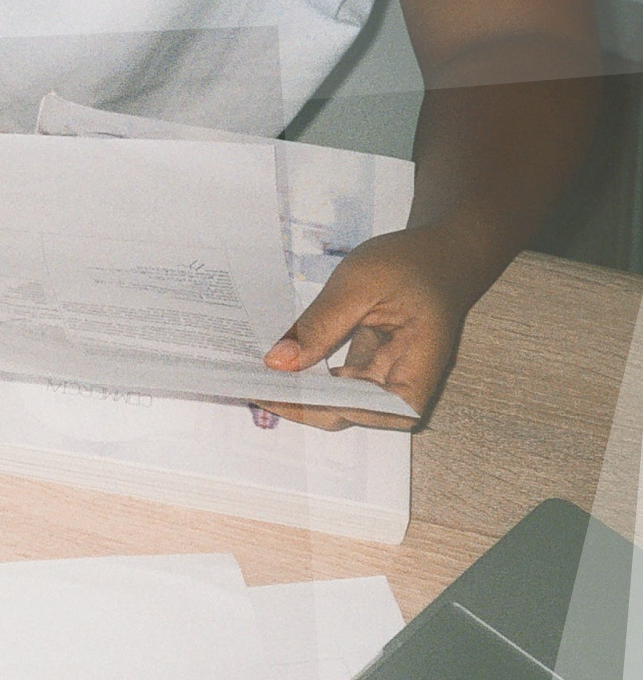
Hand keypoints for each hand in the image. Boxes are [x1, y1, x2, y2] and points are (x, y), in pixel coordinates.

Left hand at [258, 228, 471, 430]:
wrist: (443, 252)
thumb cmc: (412, 262)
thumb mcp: (361, 283)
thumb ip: (321, 324)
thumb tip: (277, 364)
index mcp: (416, 371)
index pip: (365, 411)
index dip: (316, 408)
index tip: (273, 393)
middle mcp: (403, 387)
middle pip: (346, 413)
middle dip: (298, 403)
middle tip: (250, 384)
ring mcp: (386, 381)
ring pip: (335, 403)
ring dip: (298, 392)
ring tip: (256, 376)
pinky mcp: (370, 370)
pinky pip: (335, 385)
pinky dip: (307, 377)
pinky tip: (278, 364)